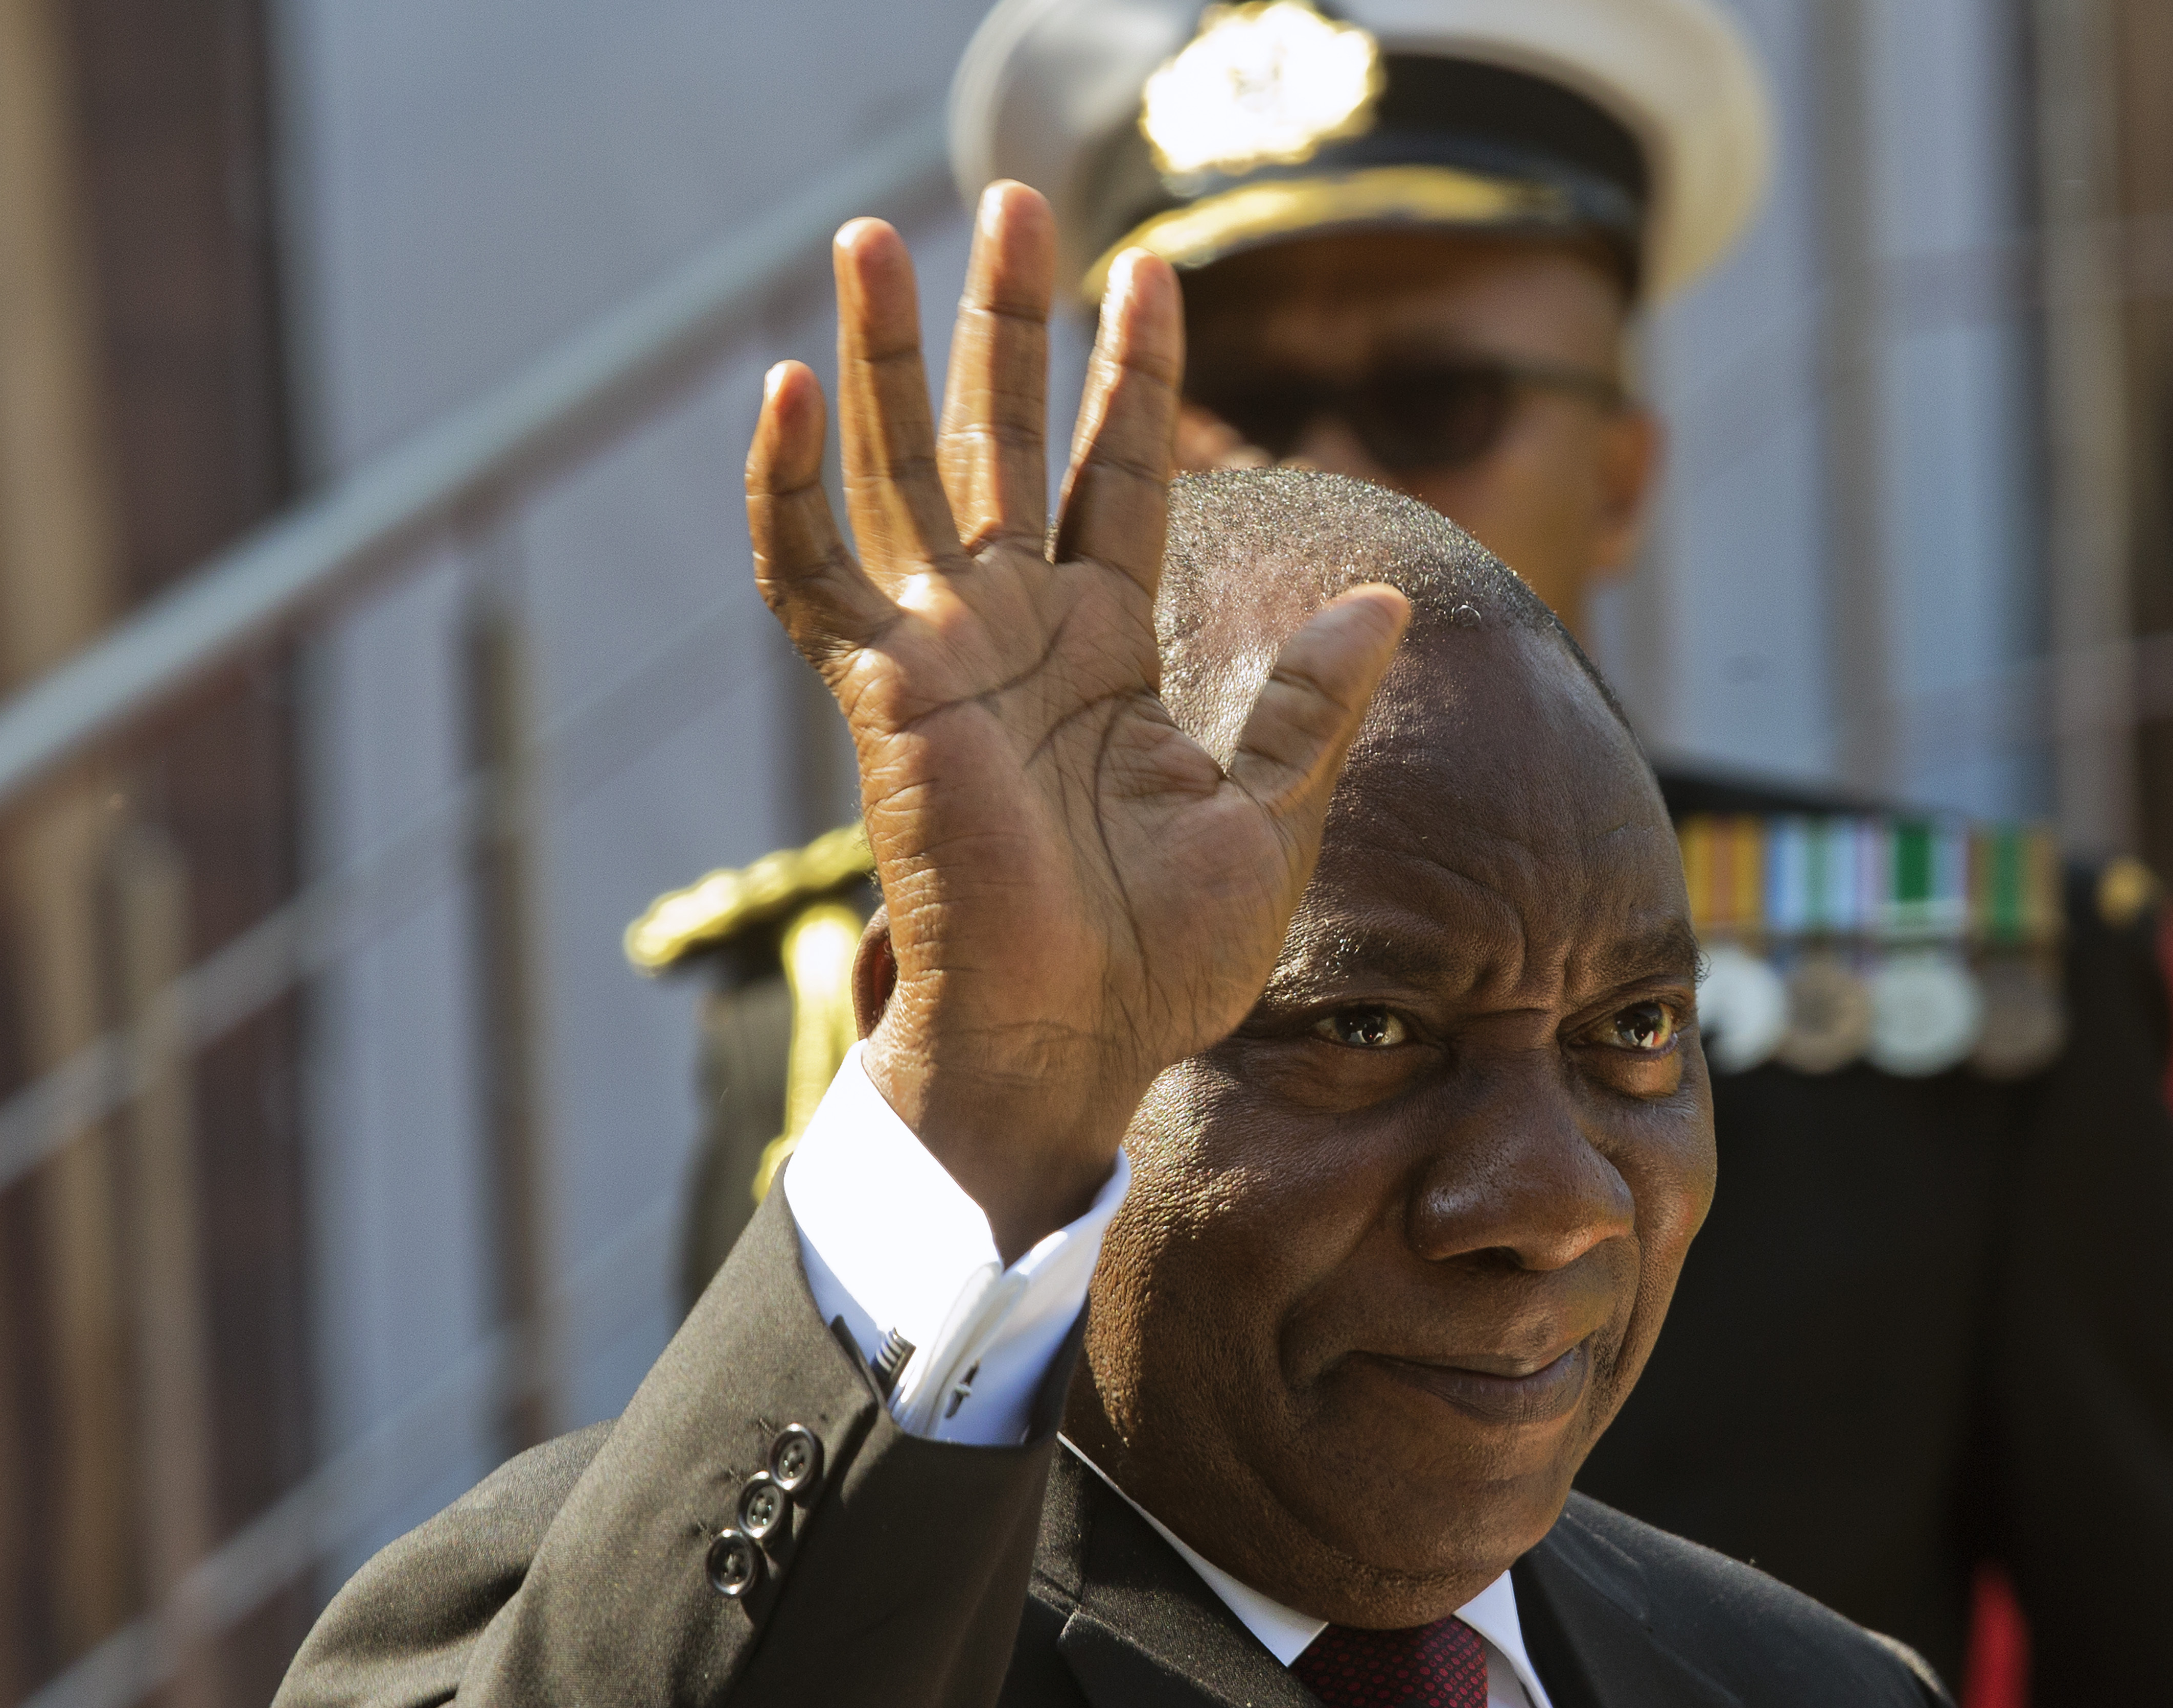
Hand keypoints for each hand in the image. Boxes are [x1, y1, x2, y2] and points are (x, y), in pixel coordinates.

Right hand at [746, 188, 1409, 1255]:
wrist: (1076, 1043)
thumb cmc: (1164, 959)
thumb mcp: (1269, 817)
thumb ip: (1311, 705)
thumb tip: (1384, 603)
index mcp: (1106, 648)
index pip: (1120, 473)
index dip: (1135, 375)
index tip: (1151, 273)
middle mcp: (1019, 630)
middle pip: (1003, 437)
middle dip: (1006, 321)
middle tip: (1012, 200)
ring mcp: (944, 654)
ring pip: (901, 471)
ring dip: (885, 355)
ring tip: (874, 235)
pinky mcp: (885, 695)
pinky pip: (811, 575)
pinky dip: (789, 489)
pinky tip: (788, 390)